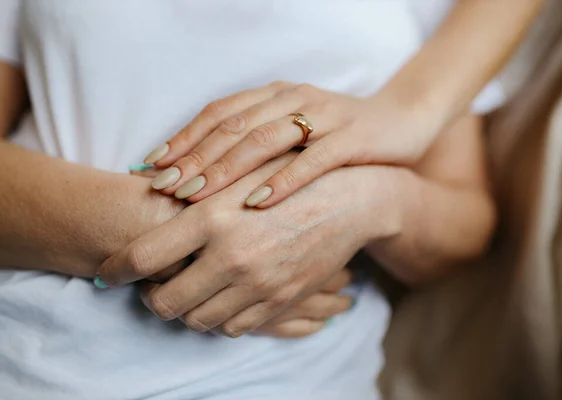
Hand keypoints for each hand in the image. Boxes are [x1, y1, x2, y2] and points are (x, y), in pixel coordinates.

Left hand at [98, 153, 398, 337]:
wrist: (352, 200)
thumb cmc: (294, 174)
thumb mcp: (242, 172)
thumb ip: (197, 188)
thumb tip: (150, 193)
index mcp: (215, 219)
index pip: (143, 258)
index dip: (116, 269)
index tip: (106, 273)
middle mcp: (233, 258)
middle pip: (165, 302)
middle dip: (149, 297)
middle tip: (151, 284)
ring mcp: (258, 286)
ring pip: (197, 320)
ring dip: (183, 309)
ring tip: (186, 288)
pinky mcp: (280, 302)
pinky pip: (233, 327)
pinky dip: (218, 317)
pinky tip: (220, 295)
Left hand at [143, 81, 433, 207]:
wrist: (401, 124)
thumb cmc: (337, 136)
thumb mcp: (293, 131)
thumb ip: (255, 143)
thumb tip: (202, 176)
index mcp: (276, 95)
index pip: (220, 112)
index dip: (185, 137)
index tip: (154, 166)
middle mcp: (294, 99)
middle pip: (234, 125)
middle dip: (194, 157)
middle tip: (163, 186)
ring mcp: (325, 116)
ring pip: (266, 139)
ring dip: (226, 168)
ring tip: (194, 195)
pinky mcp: (353, 138)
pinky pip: (314, 160)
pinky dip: (284, 180)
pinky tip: (257, 202)